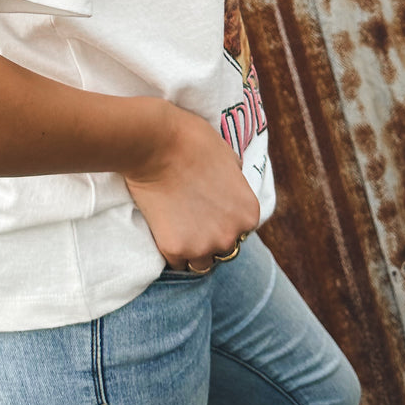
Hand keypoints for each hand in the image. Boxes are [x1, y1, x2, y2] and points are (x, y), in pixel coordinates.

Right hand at [123, 101, 259, 269]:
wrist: (156, 144)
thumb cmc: (192, 141)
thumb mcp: (229, 156)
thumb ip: (236, 181)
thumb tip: (234, 185)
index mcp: (248, 213)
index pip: (243, 230)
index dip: (226, 219)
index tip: (210, 209)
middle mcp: (231, 235)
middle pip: (224, 248)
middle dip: (211, 236)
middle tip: (192, 217)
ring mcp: (203, 245)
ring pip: (201, 263)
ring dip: (193, 250)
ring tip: (179, 229)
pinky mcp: (175, 249)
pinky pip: (177, 263)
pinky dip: (172, 251)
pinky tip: (165, 230)